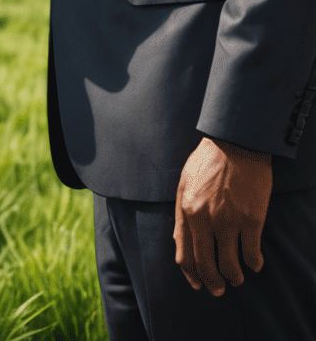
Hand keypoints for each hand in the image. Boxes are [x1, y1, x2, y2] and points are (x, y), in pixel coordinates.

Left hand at [174, 136, 271, 294]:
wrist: (235, 144)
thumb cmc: (208, 161)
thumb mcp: (184, 183)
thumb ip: (183, 212)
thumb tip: (182, 238)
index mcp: (186, 209)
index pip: (184, 253)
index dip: (190, 273)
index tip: (197, 283)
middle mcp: (205, 219)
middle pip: (205, 264)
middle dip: (212, 283)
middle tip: (218, 290)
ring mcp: (229, 221)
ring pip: (229, 265)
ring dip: (234, 277)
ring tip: (237, 278)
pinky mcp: (252, 220)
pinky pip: (252, 254)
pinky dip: (253, 264)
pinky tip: (254, 264)